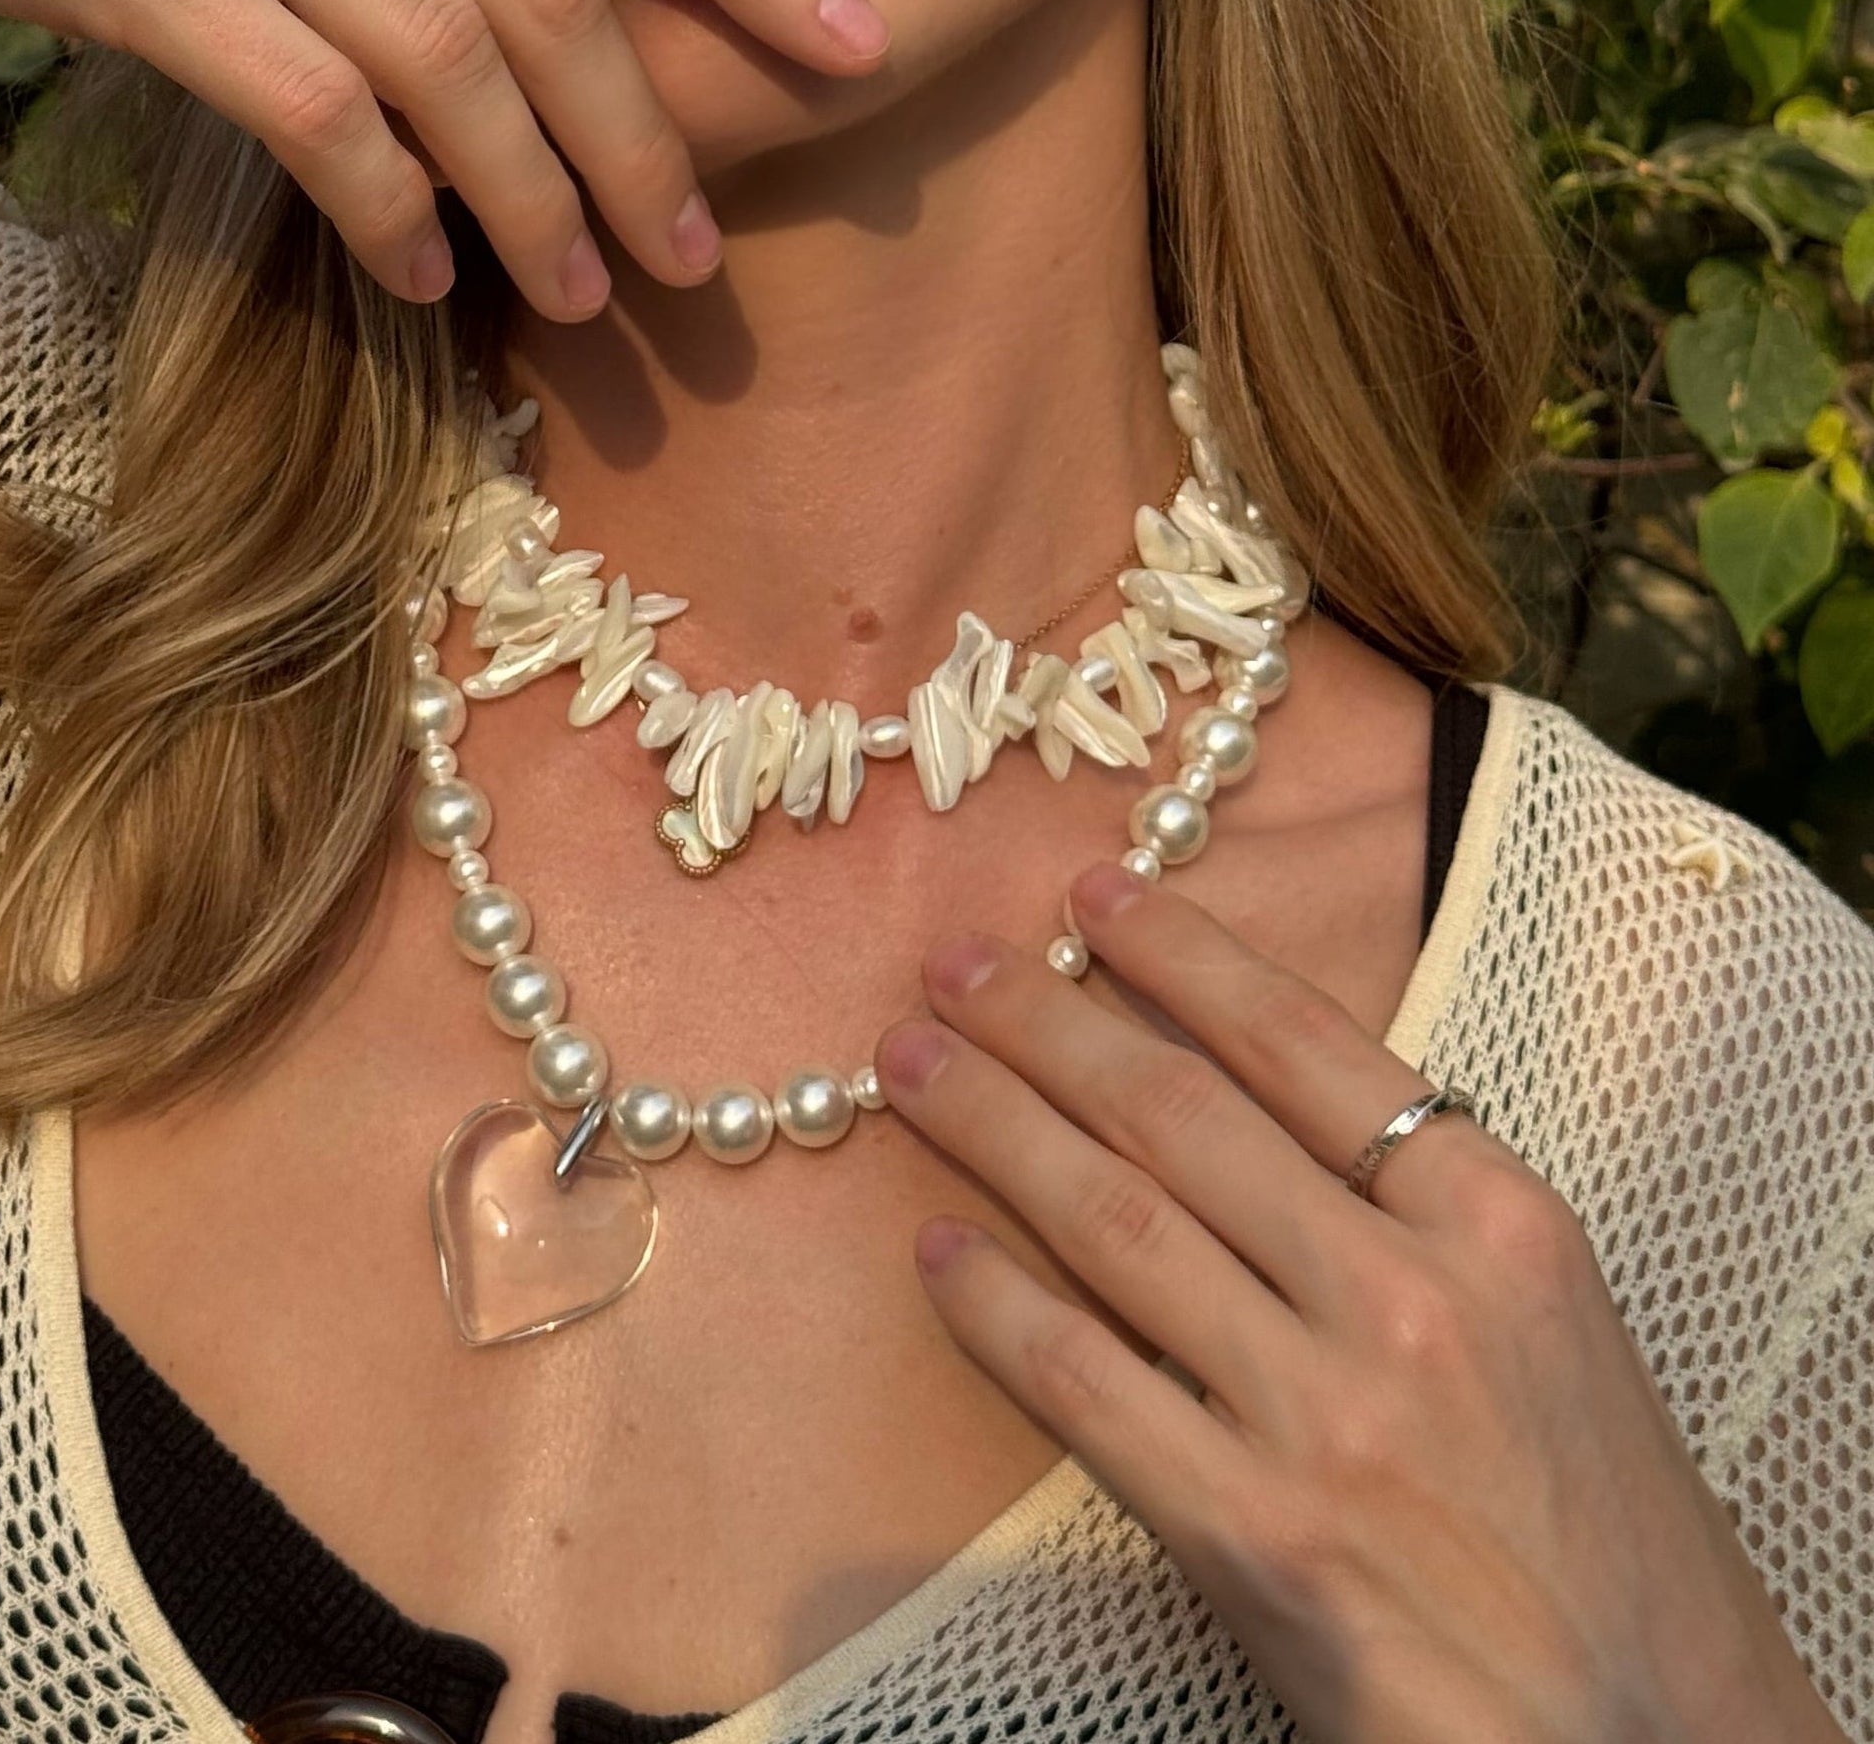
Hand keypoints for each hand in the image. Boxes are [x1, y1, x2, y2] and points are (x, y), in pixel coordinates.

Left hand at [875, 867, 1844, 1743]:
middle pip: (1182, 1115)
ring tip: (906, 1063)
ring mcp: (1328, 1418)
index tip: (1091, 896)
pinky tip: (938, 1249)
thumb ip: (1417, 1203)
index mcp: (1497, 1222)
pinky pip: (1090, 1386)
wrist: (1649, 1740)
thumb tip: (1241, 1086)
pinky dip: (997, 1307)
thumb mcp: (1548, 1315)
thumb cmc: (1600, 1530)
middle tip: (951, 963)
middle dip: (1046, 1023)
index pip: (1304, 1044)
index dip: (1180, 957)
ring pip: (1114, 1222)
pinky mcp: (1256, 1538)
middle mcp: (1412, 1300)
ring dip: (991, 1125)